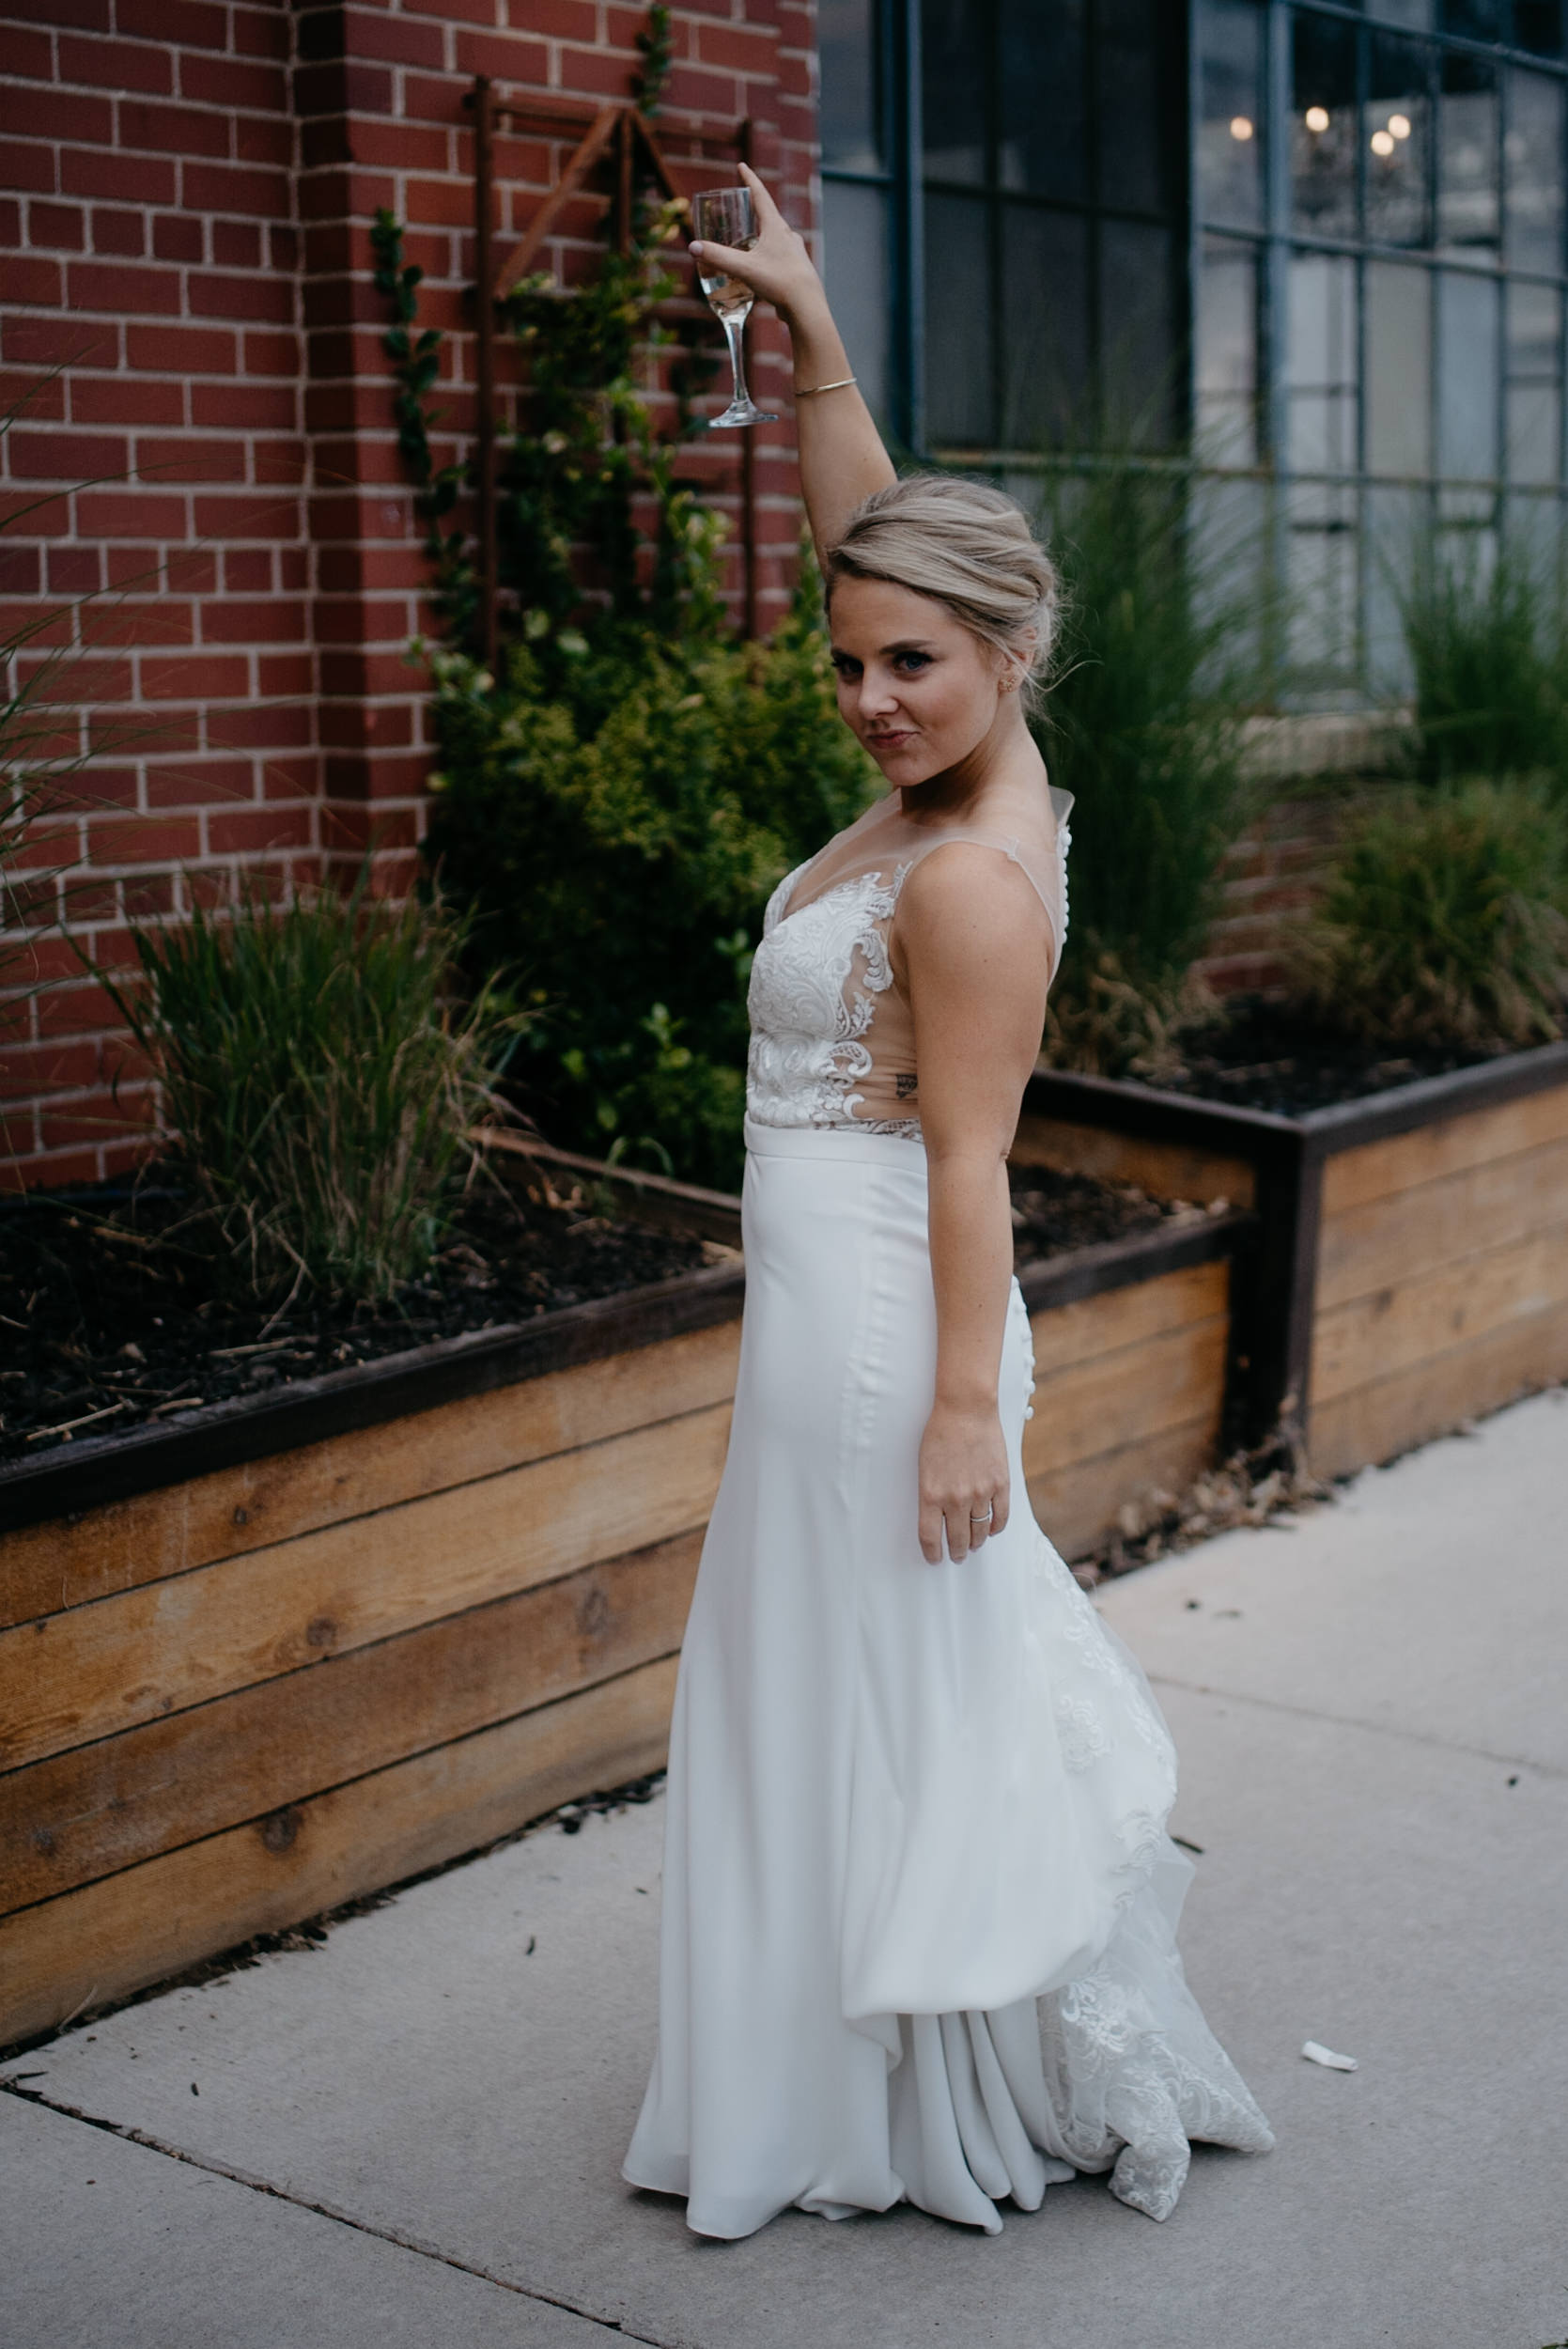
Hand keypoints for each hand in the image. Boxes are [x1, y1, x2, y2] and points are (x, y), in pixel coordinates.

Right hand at [688, 163, 823, 327]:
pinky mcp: (796, 270)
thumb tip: (693, 247)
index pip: (760, 195)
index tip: (742, 166)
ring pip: (776, 236)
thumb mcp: (744, 268)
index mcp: (776, 227)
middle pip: (769, 215)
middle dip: (754, 208)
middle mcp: (788, 235)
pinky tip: (766, 264)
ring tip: (752, 235)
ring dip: (762, 233)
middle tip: (744, 203)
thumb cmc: (778, 282)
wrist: (807, 307)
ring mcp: (795, 252)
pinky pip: (780, 255)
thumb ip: (718, 257)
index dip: (749, 180)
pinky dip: (769, 253)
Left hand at [917, 1401, 1010, 1563]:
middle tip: (956, 1556)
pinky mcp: (1000, 1485)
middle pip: (956, 1539)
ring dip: (976, 1542)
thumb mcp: (925, 1467)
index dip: (932, 1553)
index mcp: (930, 1494)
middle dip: (956, 1552)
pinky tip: (991, 1529)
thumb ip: (932, 1494)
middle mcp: (955, 1499)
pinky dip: (995, 1528)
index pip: (930, 1537)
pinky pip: (1000, 1517)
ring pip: (980, 1532)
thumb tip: (939, 1517)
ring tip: (973, 1544)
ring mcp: (980, 1493)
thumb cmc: (940, 1433)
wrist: (966, 1410)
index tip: (934, 1559)